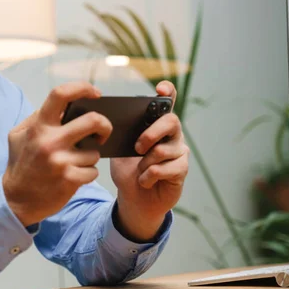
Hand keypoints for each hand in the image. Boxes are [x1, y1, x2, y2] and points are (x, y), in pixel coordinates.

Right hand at [3, 82, 112, 226]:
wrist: (16, 200)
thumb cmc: (21, 163)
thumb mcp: (19, 135)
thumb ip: (38, 118)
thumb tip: (65, 105)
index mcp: (39, 126)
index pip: (61, 94)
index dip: (82, 88)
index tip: (95, 93)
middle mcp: (50, 141)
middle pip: (93, 121)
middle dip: (105, 125)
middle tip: (101, 133)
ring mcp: (61, 161)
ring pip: (95, 152)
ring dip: (89, 157)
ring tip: (74, 162)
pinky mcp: (70, 180)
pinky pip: (93, 171)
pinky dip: (87, 173)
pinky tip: (74, 176)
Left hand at [110, 81, 188, 240]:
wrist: (133, 199)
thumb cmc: (127, 171)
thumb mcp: (118, 150)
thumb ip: (119, 134)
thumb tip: (107, 121)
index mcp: (155, 125)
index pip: (166, 102)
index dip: (167, 92)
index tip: (160, 89)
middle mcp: (171, 135)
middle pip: (171, 121)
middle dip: (152, 133)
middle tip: (137, 147)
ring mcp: (178, 152)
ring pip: (165, 149)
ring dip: (145, 162)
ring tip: (139, 171)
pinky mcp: (181, 170)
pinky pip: (167, 168)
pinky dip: (149, 176)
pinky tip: (145, 181)